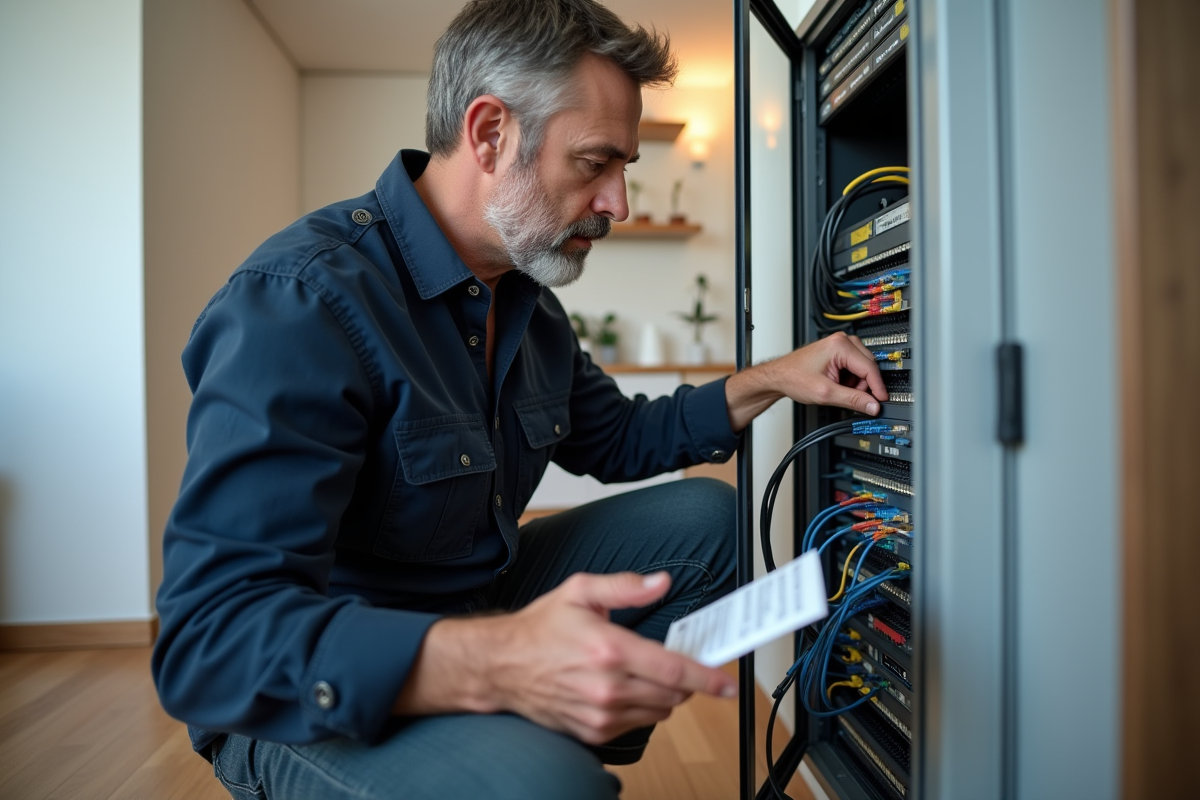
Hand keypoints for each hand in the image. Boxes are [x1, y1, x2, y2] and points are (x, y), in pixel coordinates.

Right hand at [393, 572, 735, 744]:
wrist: (502, 666)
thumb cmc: (540, 629)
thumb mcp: (580, 591)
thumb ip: (625, 587)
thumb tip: (660, 582)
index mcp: (609, 650)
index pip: (673, 670)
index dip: (707, 678)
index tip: (728, 684)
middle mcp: (607, 687)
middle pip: (673, 694)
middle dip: (686, 681)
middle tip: (677, 662)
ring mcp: (600, 714)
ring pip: (658, 711)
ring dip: (664, 694)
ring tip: (642, 672)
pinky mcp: (593, 732)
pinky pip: (637, 724)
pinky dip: (641, 708)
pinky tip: (623, 688)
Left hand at [724, 332, 887, 431]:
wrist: (778, 376)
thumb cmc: (794, 378)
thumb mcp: (826, 393)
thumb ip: (852, 400)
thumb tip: (873, 405)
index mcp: (840, 346)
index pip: (870, 368)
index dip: (878, 387)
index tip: (882, 400)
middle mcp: (842, 340)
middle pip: (868, 367)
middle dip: (863, 386)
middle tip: (850, 398)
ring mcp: (840, 345)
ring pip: (862, 368)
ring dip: (855, 383)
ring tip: (837, 389)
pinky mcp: (838, 351)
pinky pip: (854, 367)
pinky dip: (849, 379)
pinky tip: (837, 384)